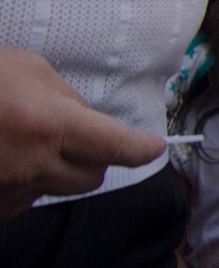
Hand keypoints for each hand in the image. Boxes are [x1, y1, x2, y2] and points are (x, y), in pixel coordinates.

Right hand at [0, 48, 166, 219]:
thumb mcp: (25, 69)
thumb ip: (65, 96)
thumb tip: (88, 118)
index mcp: (49, 126)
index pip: (116, 148)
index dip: (141, 149)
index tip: (154, 147)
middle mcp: (33, 165)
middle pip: (94, 176)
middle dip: (95, 157)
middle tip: (75, 134)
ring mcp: (9, 192)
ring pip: (60, 188)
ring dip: (58, 168)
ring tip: (26, 140)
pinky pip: (27, 198)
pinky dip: (26, 180)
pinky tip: (4, 157)